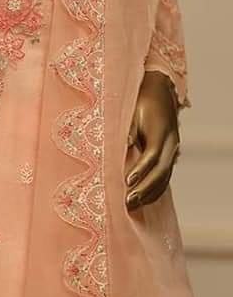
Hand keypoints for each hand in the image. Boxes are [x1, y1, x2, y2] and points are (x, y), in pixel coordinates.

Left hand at [125, 70, 180, 211]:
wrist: (160, 91)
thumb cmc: (141, 100)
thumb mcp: (132, 110)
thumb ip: (129, 128)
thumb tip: (123, 145)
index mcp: (160, 131)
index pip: (152, 155)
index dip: (140, 169)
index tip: (127, 181)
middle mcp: (170, 143)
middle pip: (160, 170)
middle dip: (144, 188)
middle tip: (128, 201)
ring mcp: (172, 150)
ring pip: (164, 176)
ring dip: (149, 192)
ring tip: (133, 206)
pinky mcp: (170, 155)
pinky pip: (165, 176)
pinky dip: (156, 189)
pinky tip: (145, 199)